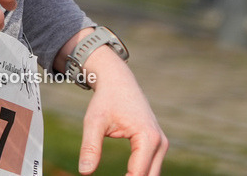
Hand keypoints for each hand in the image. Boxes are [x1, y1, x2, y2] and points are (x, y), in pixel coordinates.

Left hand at [78, 47, 167, 174]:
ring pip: (152, 175)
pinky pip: (150, 167)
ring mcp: (161, 144)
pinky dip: (138, 175)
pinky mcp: (157, 145)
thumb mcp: (94, 122)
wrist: (118, 80)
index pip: (137, 175)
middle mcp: (160, 143)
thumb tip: (85, 172)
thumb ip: (90, 147)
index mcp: (148, 137)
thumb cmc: (106, 100)